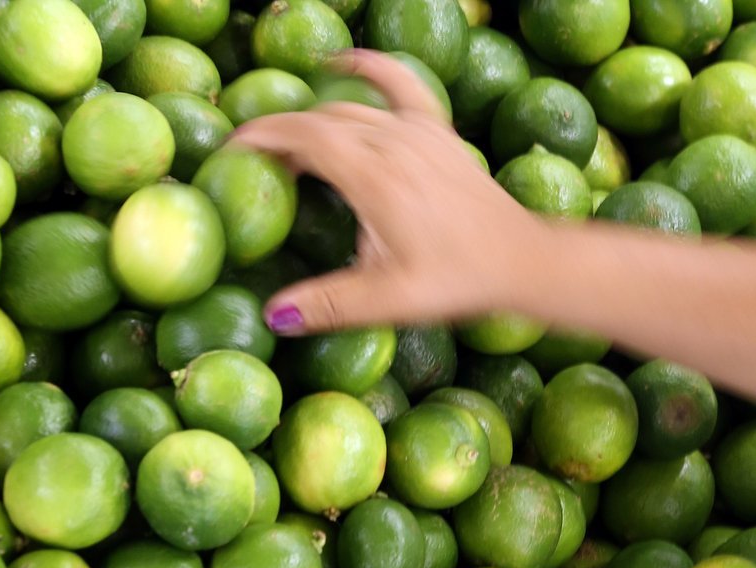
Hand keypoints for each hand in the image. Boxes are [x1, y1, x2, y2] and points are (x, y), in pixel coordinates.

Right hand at [228, 51, 546, 335]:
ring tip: (291, 145)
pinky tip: (345, 62)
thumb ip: (329, 305)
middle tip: (258, 167)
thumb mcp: (389, 299)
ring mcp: (420, 132)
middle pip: (321, 121)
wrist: (523, 260)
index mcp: (374, 176)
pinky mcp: (440, 133)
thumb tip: (273, 316)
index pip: (302, 137)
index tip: (232, 153)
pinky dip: (370, 69)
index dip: (261, 138)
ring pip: (353, 107)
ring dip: (316, 119)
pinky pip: (401, 86)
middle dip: (282, 136)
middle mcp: (394, 142)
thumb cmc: (458, 281)